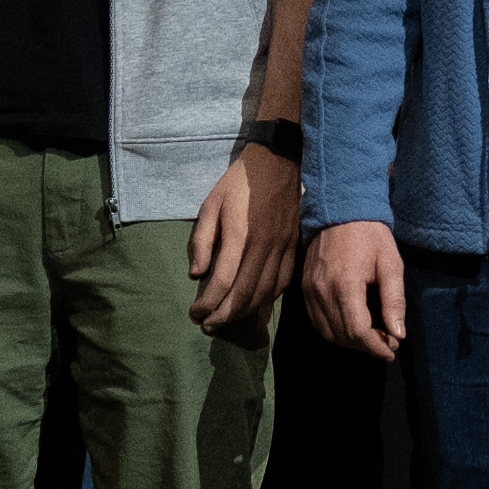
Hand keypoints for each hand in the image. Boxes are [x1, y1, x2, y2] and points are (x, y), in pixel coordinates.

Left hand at [185, 142, 297, 332]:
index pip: (223, 281)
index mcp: (240, 234)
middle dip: (223, 316)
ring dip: (244, 312)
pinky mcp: (293, 248)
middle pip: (244, 294)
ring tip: (226, 318)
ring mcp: (282, 248)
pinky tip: (253, 304)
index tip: (195, 313)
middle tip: (207, 326)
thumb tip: (196, 275)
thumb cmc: (238, 183)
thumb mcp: (211, 205)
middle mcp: (263, 246)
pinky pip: (282, 283)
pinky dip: (266, 300)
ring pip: (264, 293)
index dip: (207, 303)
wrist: (278, 163)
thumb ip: (202, 241)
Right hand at [302, 215, 412, 357]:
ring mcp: (310, 291)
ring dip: (350, 341)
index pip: (358, 332)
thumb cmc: (370, 235)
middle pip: (342, 336)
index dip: (376, 347)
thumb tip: (398, 334)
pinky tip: (351, 326)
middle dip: (366, 346)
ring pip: (328, 332)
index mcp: (346, 285)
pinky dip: (334, 330)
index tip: (392, 351)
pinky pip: (317, 321)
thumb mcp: (391, 264)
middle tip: (387, 342)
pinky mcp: (304, 288)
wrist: (340, 211)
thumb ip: (394, 301)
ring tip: (371, 337)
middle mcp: (323, 292)